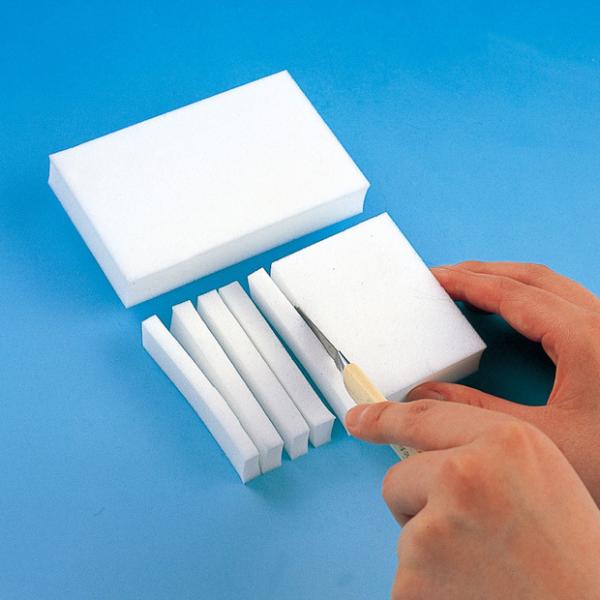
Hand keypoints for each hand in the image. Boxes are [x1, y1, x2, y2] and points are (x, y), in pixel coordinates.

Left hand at [345, 400, 599, 599]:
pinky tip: (472, 596)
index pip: (422, 417)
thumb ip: (483, 451)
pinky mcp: (414, 581)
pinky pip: (406, 575)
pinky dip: (429, 588)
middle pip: (400, 478)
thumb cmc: (572, 560)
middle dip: (423, 505)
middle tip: (476, 538)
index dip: (383, 417)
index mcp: (505, 442)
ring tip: (488, 573)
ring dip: (432, 552)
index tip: (358, 418)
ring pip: (406, 530)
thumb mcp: (539, 477)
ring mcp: (435, 528)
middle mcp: (466, 474)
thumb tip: (422, 448)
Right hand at [408, 262, 599, 503]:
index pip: (512, 294)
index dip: (468, 283)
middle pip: (533, 278)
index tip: (436, 278)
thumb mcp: (545, 438)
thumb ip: (479, 411)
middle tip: (446, 276)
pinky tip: (515, 311)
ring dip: (508, 279)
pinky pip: (566, 300)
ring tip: (472, 286)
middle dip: (484, 272)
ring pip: (552, 285)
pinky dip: (530, 295)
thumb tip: (426, 394)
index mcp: (586, 339)